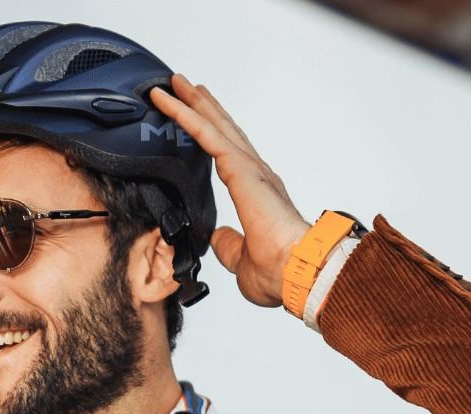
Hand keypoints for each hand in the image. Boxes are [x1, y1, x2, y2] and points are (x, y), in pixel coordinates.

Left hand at [149, 73, 313, 308]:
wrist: (300, 272)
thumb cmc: (282, 272)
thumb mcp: (242, 261)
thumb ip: (229, 246)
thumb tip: (217, 238)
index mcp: (259, 195)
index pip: (229, 157)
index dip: (212, 136)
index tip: (198, 121)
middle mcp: (257, 175)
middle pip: (223, 132)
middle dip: (203, 108)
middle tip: (183, 87)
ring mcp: (250, 170)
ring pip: (213, 127)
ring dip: (192, 104)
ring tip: (173, 84)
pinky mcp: (240, 169)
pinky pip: (207, 135)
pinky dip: (187, 115)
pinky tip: (171, 100)